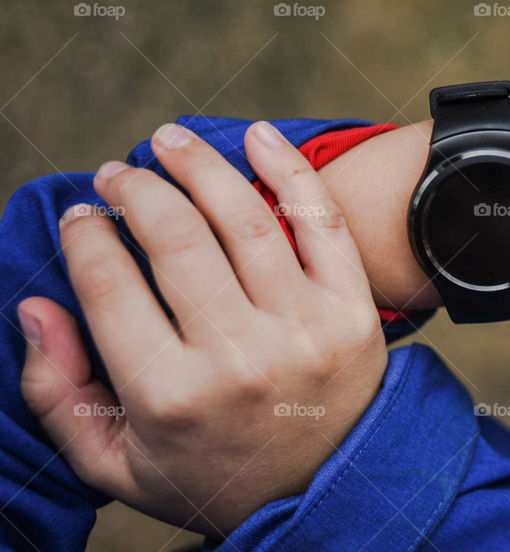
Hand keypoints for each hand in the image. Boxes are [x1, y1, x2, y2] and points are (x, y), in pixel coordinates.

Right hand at [19, 121, 386, 535]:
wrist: (326, 492)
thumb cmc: (212, 474)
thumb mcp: (115, 461)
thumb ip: (58, 392)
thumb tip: (36, 306)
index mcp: (170, 396)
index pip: (110, 285)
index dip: (86, 235)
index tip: (82, 215)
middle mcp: (239, 359)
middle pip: (174, 238)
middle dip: (134, 190)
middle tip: (117, 174)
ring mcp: (304, 331)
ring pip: (243, 219)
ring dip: (198, 166)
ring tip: (168, 142)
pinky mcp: (354, 314)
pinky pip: (322, 223)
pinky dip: (290, 170)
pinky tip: (256, 136)